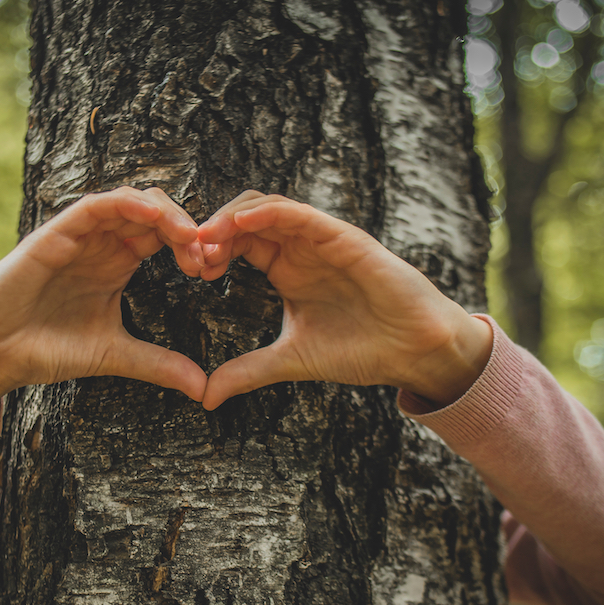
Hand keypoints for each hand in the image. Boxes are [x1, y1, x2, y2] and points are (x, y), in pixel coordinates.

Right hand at [0, 187, 207, 431]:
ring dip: (163, 212)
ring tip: (188, 234)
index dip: (192, 246)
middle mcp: (102, 244)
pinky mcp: (54, 234)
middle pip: (154, 214)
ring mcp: (79, 235)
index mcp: (118, 263)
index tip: (212, 270)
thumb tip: (204, 389)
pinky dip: (123, 204)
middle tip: (207, 253)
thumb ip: (158, 364)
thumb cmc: (46, 349)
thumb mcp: (114, 355)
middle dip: (186, 227)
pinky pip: (94, 206)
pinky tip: (150, 215)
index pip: (164, 238)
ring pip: (129, 202)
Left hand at [195, 192, 491, 410]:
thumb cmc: (362, 350)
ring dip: (232, 218)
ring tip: (206, 239)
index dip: (209, 249)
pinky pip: (301, 214)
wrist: (414, 353)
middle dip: (212, 230)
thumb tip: (204, 397)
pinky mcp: (344, 238)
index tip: (190, 271)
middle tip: (190, 254)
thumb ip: (248, 372)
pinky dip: (270, 212)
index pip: (238, 242)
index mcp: (285, 268)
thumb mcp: (290, 360)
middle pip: (245, 217)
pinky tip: (241, 221)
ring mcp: (321, 240)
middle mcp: (300, 248)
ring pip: (267, 207)